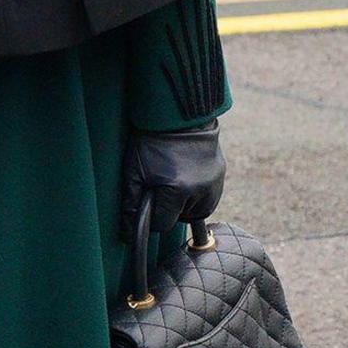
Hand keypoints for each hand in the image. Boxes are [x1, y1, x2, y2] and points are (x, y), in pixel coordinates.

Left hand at [120, 126, 224, 292]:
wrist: (178, 115)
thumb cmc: (151, 142)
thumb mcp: (134, 171)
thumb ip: (131, 203)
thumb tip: (127, 233)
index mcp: (177, 190)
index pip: (164, 224)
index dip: (153, 217)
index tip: (148, 204)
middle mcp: (200, 190)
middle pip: (182, 219)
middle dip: (170, 210)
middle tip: (160, 187)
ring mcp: (214, 183)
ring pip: (198, 211)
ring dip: (186, 205)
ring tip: (174, 183)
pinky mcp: (221, 175)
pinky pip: (209, 197)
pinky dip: (198, 195)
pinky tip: (187, 179)